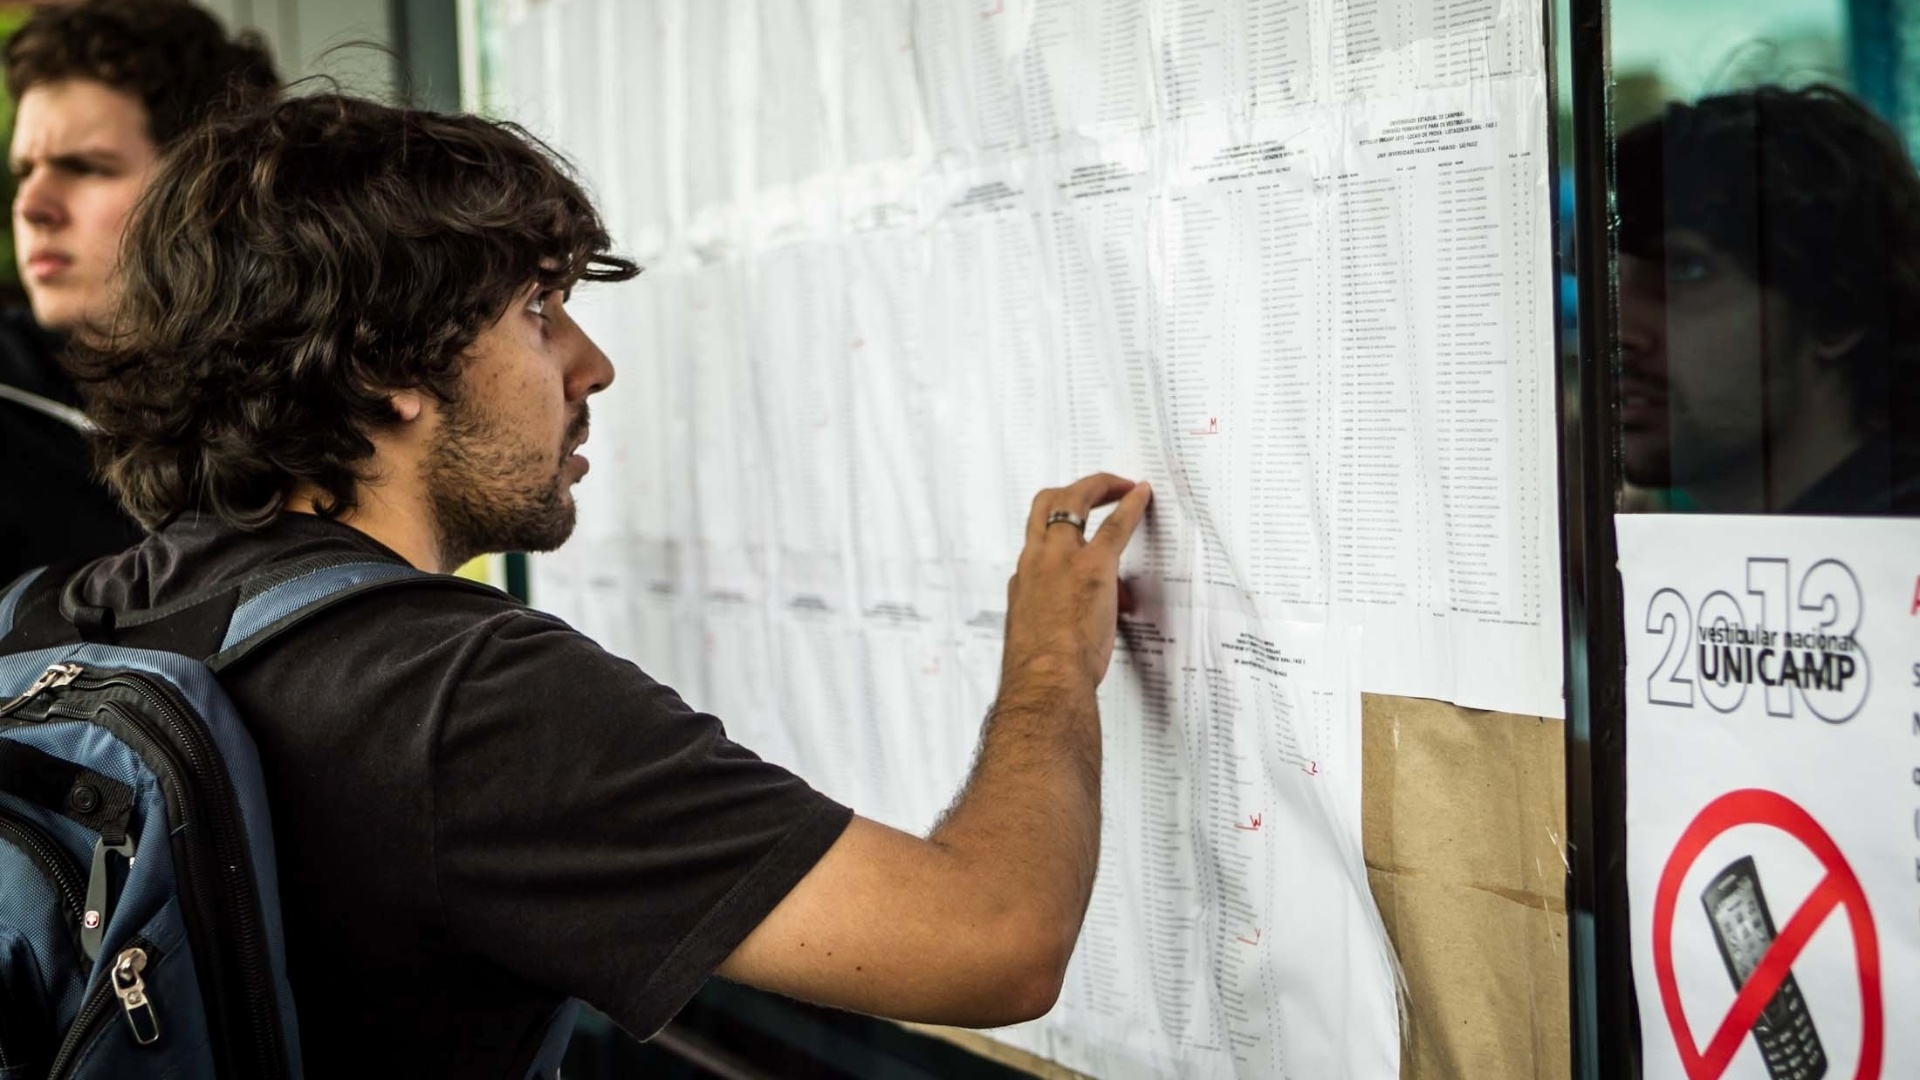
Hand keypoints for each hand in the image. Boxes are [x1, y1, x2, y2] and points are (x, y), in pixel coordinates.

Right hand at [1001, 473, 1152, 688]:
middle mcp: (1037, 561)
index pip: (1036, 541)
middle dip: (1072, 489)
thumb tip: (1079, 618)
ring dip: (1098, 486)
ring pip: (1072, 500)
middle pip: (1046, 504)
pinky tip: (1142, 495)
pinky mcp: (1093, 566)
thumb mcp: (1037, 639)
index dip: (1057, 528)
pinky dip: (1130, 505)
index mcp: (1023, 581)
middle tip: (1095, 489)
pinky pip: (1115, 525)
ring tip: (1120, 485)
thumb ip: (1055, 619)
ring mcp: (1062, 559)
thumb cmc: (1041, 673)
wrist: (1044, 681)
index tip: (1071, 528)